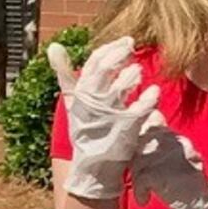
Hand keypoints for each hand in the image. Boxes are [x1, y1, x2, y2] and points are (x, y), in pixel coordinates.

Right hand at [48, 38, 149, 200]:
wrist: (93, 167)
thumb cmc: (86, 130)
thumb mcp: (73, 102)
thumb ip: (65, 74)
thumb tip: (53, 46)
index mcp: (81, 94)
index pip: (93, 64)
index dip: (110, 49)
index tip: (125, 41)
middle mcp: (93, 103)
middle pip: (104, 70)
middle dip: (119, 54)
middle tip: (133, 45)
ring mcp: (109, 116)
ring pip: (119, 88)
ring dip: (130, 75)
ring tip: (139, 70)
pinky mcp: (125, 129)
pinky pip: (138, 110)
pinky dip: (148, 99)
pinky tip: (154, 91)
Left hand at [128, 113, 207, 208]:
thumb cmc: (188, 190)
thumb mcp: (176, 163)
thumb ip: (162, 146)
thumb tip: (148, 123)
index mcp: (181, 141)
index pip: (154, 123)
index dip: (141, 137)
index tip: (138, 155)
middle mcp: (181, 145)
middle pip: (143, 141)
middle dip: (136, 161)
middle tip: (139, 178)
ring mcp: (177, 159)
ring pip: (141, 159)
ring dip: (137, 178)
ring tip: (143, 191)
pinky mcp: (169, 175)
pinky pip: (143, 177)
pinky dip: (140, 190)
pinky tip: (144, 199)